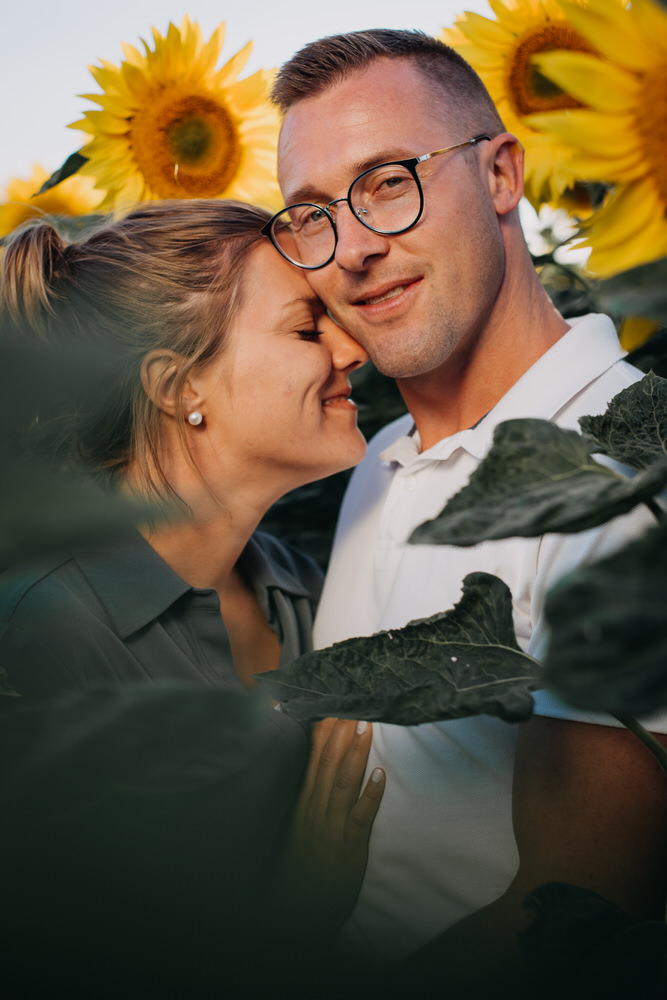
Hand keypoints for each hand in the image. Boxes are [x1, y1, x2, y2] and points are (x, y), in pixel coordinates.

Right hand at [279, 717, 384, 937]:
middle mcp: (314, 812)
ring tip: (366, 725)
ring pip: (343, 783)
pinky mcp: (348, 850)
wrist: (294, 916)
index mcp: (302, 805)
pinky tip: (381, 774)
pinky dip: (371, 795)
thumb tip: (318, 770)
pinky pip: (361, 818)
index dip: (323, 732)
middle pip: (327, 764)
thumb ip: (307, 801)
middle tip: (352, 702)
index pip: (312, 760)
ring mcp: (331, 830)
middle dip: (340, 732)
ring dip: (356, 753)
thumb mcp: (297, 831)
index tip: (332, 706)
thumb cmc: (297, 872)